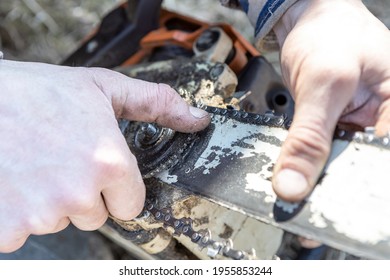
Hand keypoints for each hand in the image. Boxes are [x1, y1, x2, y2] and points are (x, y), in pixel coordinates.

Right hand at [0, 60, 209, 252]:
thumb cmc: (31, 92)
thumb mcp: (101, 88)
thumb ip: (155, 104)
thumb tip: (196, 119)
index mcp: (107, 162)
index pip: (132, 205)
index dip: (118, 188)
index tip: (99, 171)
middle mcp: (78, 193)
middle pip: (96, 214)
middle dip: (83, 193)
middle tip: (60, 159)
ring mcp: (41, 215)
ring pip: (61, 222)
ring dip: (51, 201)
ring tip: (35, 164)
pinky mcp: (8, 229)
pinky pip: (26, 232)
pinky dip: (20, 212)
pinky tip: (16, 181)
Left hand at [272, 0, 389, 200]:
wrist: (306, 21)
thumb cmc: (328, 35)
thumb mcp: (323, 83)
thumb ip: (309, 136)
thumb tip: (292, 185)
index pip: (381, 160)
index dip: (357, 190)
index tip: (327, 211)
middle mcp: (385, 122)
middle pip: (363, 169)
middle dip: (335, 189)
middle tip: (307, 209)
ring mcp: (361, 128)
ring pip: (342, 166)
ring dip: (320, 181)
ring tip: (299, 197)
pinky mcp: (338, 129)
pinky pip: (324, 155)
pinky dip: (309, 166)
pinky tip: (295, 177)